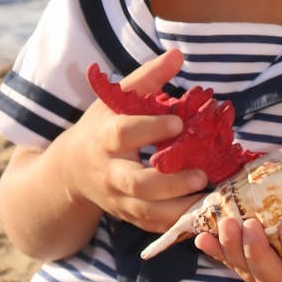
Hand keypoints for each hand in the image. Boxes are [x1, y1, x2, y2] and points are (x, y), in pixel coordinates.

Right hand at [52, 50, 207, 232]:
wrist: (71, 171)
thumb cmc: (100, 127)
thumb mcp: (115, 99)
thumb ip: (147, 78)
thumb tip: (177, 55)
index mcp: (103, 139)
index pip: (123, 134)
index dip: (149, 129)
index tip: (178, 123)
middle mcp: (109, 173)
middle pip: (136, 184)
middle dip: (169, 183)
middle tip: (202, 175)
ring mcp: (118, 199)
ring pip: (147, 213)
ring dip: (179, 210)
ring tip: (210, 200)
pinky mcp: (128, 217)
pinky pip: (153, 226)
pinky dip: (176, 224)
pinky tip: (203, 215)